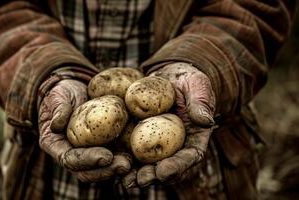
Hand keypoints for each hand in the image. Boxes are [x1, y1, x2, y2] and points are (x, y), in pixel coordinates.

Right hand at [38, 79, 131, 181]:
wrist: (76, 89)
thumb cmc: (63, 93)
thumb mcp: (57, 97)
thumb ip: (58, 110)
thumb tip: (56, 125)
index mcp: (57, 146)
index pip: (70, 159)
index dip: (87, 160)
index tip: (106, 156)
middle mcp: (73, 154)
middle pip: (87, 171)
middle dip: (106, 170)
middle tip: (124, 165)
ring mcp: (89, 153)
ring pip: (103, 169)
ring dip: (118, 168)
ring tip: (133, 163)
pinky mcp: (104, 148)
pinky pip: (114, 157)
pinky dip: (127, 159)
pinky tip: (139, 156)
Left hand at [123, 62, 214, 186]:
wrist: (167, 76)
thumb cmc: (186, 79)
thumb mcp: (197, 84)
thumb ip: (201, 101)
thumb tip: (205, 121)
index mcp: (193, 137)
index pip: (190, 156)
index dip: (178, 166)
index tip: (164, 171)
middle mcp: (175, 145)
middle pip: (166, 166)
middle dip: (153, 176)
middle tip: (141, 180)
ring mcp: (157, 143)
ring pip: (148, 164)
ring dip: (137, 174)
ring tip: (125, 180)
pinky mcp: (139, 138)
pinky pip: (132, 150)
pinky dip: (123, 158)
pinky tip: (111, 164)